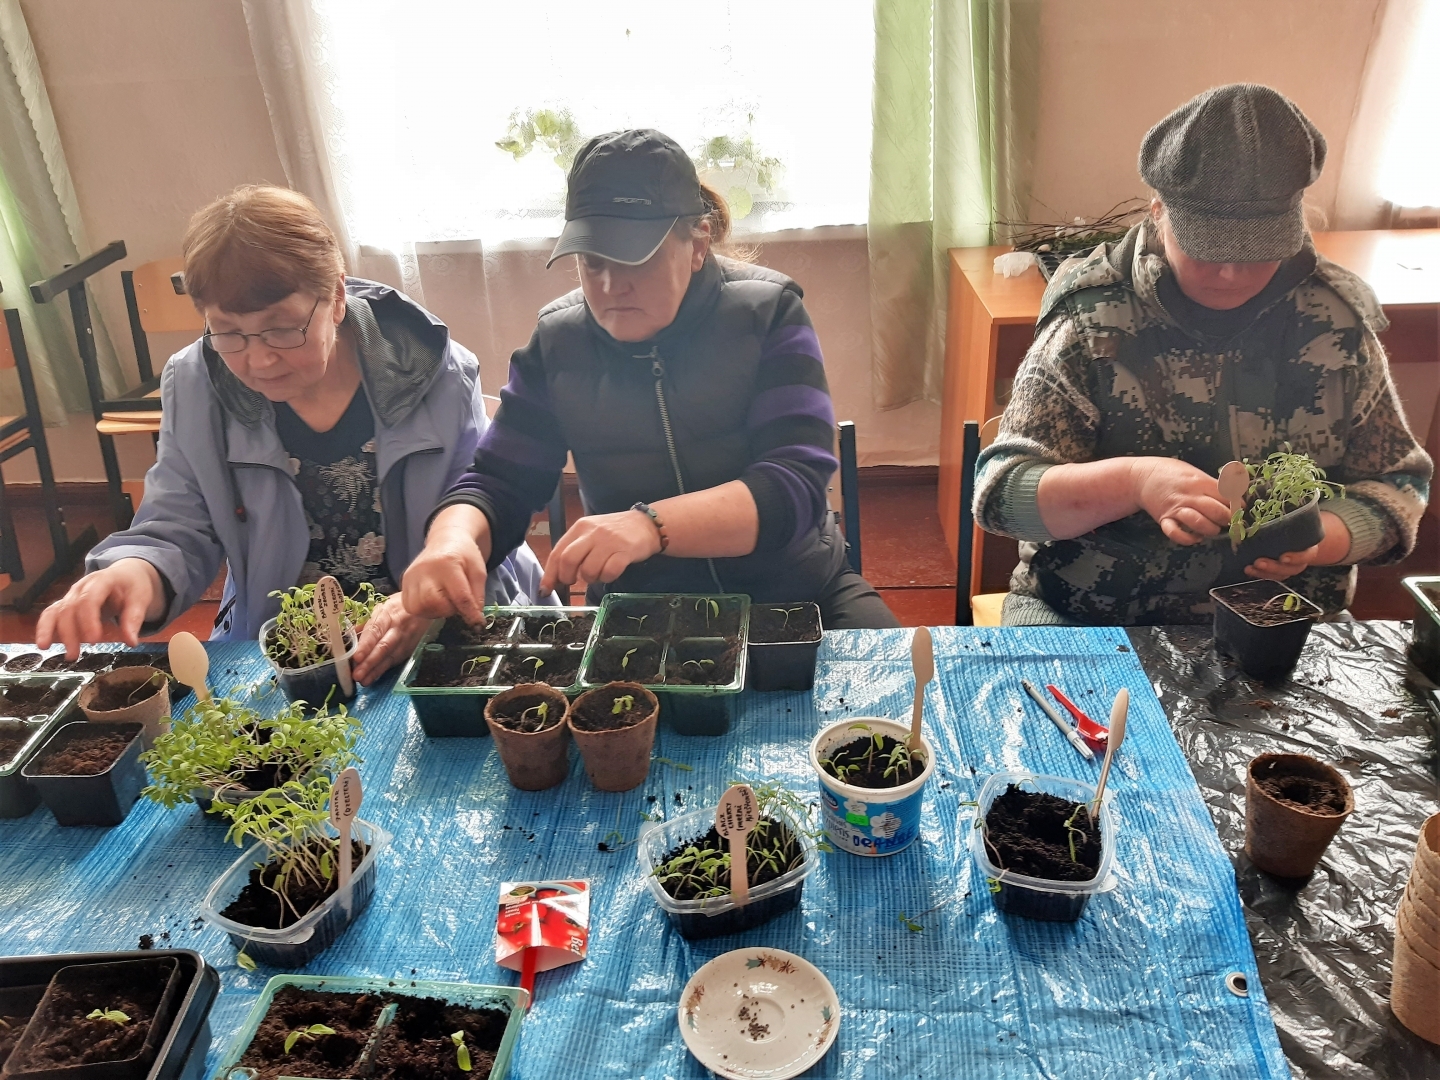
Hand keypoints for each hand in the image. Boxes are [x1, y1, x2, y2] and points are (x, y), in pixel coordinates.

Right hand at [35, 559, 165, 658]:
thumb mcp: (140, 598)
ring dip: (52, 631)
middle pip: (69, 608)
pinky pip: (51, 613)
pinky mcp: (67, 602)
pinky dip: (45, 627)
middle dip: (69, 632)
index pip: (89, 600)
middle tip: (74, 654)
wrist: (126, 573)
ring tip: (49, 649)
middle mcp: (82, 586)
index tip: (94, 640)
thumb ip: (134, 618)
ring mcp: (72, 594)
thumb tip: (131, 642)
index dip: (88, 620)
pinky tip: (44, 643)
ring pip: (57, 611)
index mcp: (102, 580)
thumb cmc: (133, 585)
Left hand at [351, 594, 429, 685]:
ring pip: (390, 657)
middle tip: (357, 675)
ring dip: (376, 670)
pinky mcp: (410, 649)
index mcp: (387, 615)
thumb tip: (349, 635)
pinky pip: (395, 661)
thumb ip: (366, 623)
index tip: (356, 657)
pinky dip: (383, 670)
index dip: (366, 645)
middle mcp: (397, 628)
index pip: (375, 631)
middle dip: (369, 663)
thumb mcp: (382, 608)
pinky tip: (373, 678)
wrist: (425, 606)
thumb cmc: (399, 606)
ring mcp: (405, 640)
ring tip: (364, 681)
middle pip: (383, 647)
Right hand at [401, 504, 490, 623]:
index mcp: (448, 564)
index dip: (470, 613)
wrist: (445, 540)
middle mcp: (425, 570)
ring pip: (419, 608)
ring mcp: (411, 576)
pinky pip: (410, 606)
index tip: (477, 623)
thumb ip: (478, 595)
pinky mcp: (403, 582)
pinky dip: (423, 610)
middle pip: (433, 603)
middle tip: (456, 604)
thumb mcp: (478, 571)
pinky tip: (433, 602)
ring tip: (444, 603)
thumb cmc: (464, 556)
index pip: (459, 596)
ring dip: (435, 612)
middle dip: (448, 610)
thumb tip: (475, 619)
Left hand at [540, 508, 661, 594]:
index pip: (557, 553)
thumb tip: (556, 577)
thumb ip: (575, 550)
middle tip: (574, 582)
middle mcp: (592, 532)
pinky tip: (610, 573)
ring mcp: (609, 541)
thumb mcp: (591, 533)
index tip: (545, 590)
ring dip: (591, 579)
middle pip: (568, 561)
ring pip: (589, 570)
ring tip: (598, 573)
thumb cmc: (615, 532)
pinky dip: (607, 578)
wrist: (647, 524)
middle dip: (567, 578)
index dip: (549, 575)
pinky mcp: (625, 551)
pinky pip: (609, 572)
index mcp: (580, 527)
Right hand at [1132, 458, 1234, 545]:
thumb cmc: (1171, 473)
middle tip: (1228, 521)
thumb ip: (1212, 484)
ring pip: (1200, 523)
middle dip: (1228, 520)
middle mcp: (1190, 495)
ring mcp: (1176, 508)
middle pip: (1217, 511)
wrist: (1141, 476)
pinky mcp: (1164, 519)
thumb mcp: (1194, 472)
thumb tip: (1234, 495)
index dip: (1237, 505)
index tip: (1238, 509)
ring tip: (1212, 528)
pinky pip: (1176, 534)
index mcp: (1200, 482)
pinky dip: (1188, 539)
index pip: (1227, 496)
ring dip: (1211, 529)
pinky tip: (1195, 537)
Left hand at [1246, 510, 1351, 579]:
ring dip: (1265, 572)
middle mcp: (1301, 556)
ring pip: (1282, 574)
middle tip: (1259, 562)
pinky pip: (1272, 576)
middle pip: (1293, 568)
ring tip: (1250, 567)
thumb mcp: (1292, 511)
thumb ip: (1282, 506)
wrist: (1296, 527)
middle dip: (1275, 567)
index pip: (1307, 554)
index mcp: (1309, 543)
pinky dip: (1259, 574)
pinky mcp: (1279, 568)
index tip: (1283, 557)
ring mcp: (1291, 564)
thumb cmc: (1293, 517)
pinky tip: (1248, 569)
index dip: (1297, 557)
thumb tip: (1263, 493)